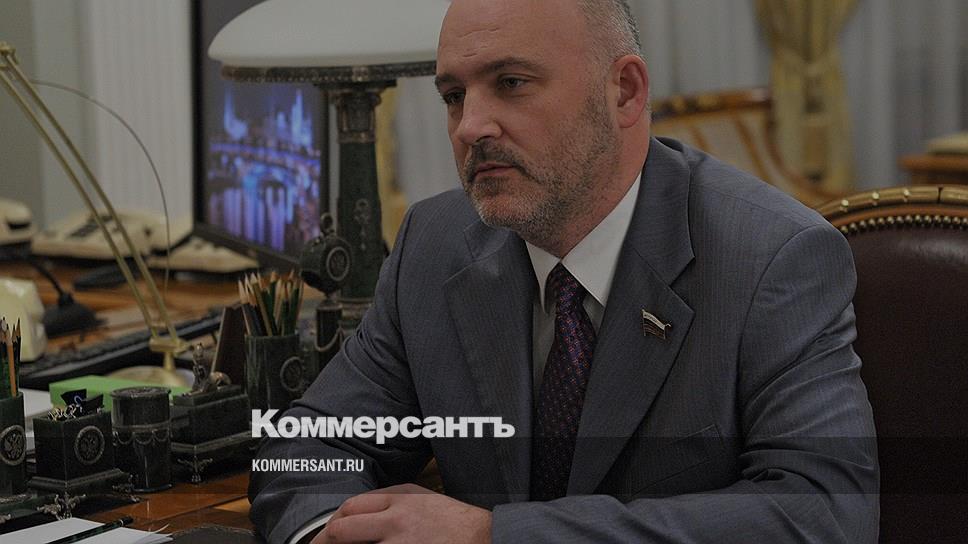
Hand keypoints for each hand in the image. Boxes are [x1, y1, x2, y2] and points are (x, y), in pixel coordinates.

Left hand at [312, 484, 490, 543]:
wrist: (485, 539)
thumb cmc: (454, 521)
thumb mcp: (422, 498)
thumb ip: (391, 500)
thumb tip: (358, 510)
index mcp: (399, 503)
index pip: (351, 508)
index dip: (332, 522)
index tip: (327, 533)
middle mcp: (395, 524)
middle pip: (343, 530)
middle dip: (323, 541)